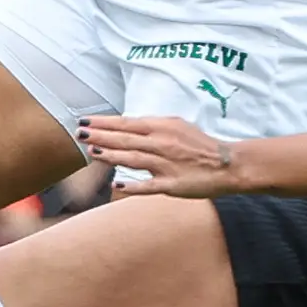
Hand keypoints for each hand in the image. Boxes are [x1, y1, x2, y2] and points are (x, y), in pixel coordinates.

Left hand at [78, 114, 244, 198]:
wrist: (227, 164)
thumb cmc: (199, 145)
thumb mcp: (176, 126)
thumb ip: (152, 127)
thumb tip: (126, 126)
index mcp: (162, 127)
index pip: (127, 123)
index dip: (104, 122)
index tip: (84, 120)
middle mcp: (162, 143)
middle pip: (126, 139)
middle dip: (100, 135)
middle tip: (79, 133)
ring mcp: (166, 164)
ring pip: (133, 159)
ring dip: (111, 155)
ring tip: (92, 151)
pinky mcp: (172, 184)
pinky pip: (149, 185)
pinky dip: (133, 185)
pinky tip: (116, 184)